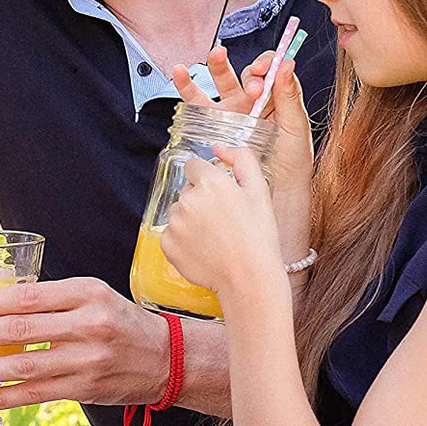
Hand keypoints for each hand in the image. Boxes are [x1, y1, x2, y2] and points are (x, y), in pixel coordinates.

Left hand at [0, 276, 173, 410]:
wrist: (168, 358)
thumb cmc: (119, 321)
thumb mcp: (92, 295)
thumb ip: (51, 299)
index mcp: (86, 294)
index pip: (27, 298)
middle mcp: (88, 326)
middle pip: (20, 331)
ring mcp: (87, 361)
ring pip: (24, 367)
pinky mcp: (85, 389)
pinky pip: (35, 395)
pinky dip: (2, 398)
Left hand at [161, 146, 282, 301]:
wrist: (249, 278)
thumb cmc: (258, 236)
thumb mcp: (259, 190)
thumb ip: (242, 159)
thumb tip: (219, 147)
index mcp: (210, 182)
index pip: (195, 167)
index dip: (209, 180)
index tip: (221, 196)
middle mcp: (187, 199)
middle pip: (187, 191)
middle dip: (201, 201)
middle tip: (223, 221)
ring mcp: (174, 223)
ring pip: (179, 212)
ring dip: (191, 220)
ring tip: (215, 237)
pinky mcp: (167, 244)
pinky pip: (171, 234)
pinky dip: (183, 240)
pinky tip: (204, 248)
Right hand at [173, 51, 313, 258]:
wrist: (274, 192)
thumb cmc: (291, 163)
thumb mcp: (296, 127)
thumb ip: (290, 96)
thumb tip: (286, 65)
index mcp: (276, 98)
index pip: (272, 70)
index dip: (268, 66)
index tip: (266, 73)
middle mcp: (254, 102)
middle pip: (247, 72)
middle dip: (249, 69)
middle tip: (252, 84)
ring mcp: (232, 112)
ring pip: (221, 82)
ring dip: (217, 66)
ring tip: (216, 55)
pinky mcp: (213, 124)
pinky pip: (197, 102)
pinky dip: (187, 86)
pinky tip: (181, 74)